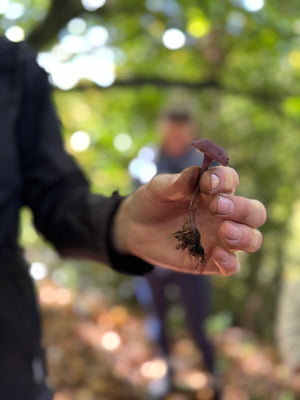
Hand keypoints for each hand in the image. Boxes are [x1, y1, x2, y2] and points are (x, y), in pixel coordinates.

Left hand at [112, 166, 265, 274]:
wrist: (134, 228)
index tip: (207, 184)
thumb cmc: (151, 201)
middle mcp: (223, 214)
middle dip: (241, 209)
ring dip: (244, 235)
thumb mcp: (158, 189)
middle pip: (253, 212)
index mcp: (212, 190)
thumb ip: (176, 183)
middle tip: (216, 208)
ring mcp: (219, 238)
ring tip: (224, 231)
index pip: (231, 181)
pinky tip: (217, 255)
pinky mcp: (210, 260)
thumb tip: (196, 172)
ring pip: (251, 239)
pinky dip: (230, 262)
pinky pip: (232, 266)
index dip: (225, 180)